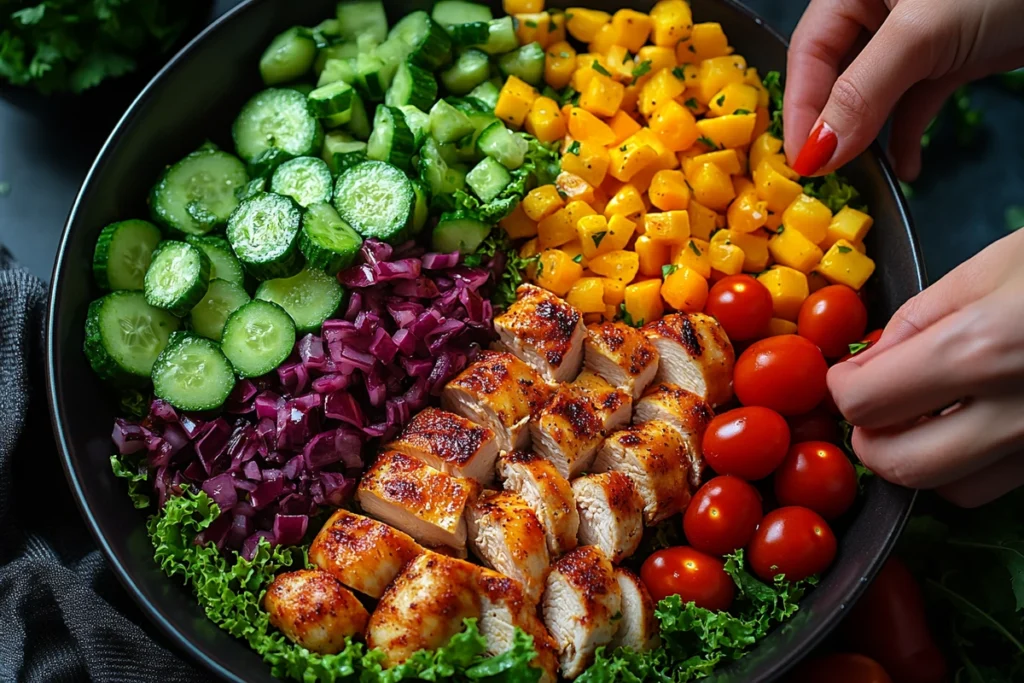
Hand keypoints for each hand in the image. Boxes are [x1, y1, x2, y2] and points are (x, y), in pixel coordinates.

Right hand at [783, 0, 1023, 178]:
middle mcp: (874, 9)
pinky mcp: (945, 58)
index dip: (801, 108)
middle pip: (834, 76)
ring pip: (872, 94)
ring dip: (867, 138)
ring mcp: (911, 36)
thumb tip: (817, 152)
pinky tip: (906, 167)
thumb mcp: (920, 34)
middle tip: (822, 177)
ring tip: (859, 177)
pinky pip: (912, 103)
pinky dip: (907, 135)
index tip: (800, 162)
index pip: (809, 53)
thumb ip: (862, 92)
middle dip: (830, 127)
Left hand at [828, 229, 1023, 506]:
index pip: (867, 404)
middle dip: (872, 439)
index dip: (844, 389)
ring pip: (953, 491)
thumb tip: (867, 363)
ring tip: (931, 412)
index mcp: (984, 349)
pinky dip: (975, 464)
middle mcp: (1020, 415)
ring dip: (923, 459)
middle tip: (876, 404)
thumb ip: (919, 319)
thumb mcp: (994, 264)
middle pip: (903, 468)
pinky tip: (982, 419)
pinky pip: (1005, 484)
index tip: (850, 373)